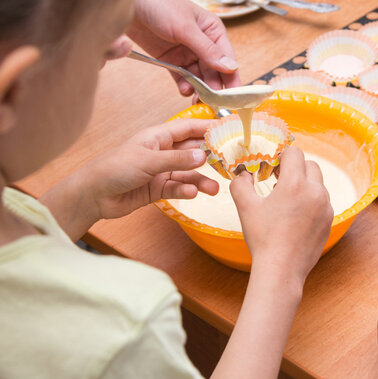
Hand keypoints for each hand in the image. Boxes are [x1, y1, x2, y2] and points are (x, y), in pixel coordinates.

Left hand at [41, 119, 218, 240]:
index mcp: (158, 137)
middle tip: (230, 163)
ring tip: (214, 189)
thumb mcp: (148, 161)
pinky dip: (185, 191)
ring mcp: (161, 171)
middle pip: (192, 151)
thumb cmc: (114, 168)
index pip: (188, 128)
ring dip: (201, 180)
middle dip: (210, 157)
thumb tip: (203, 155)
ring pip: (188, 174)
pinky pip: (178, 188)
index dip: (207, 128)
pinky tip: (191, 194)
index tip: (228, 131)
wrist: (93, 195)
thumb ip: (177, 159)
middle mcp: (162, 152)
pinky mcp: (158, 189)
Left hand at [128, 0, 240, 92]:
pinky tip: (185, 90)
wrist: (129, 4)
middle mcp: (203, 44)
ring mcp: (187, 53)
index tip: (233, 97)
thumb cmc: (159, 4)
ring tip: (197, 99)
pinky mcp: (172, 60)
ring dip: (199, 90)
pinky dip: (185, 86)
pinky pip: (182, 78)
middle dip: (214, 88)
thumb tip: (231, 68)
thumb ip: (208, 50)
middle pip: (214, 72)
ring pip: (199, 77)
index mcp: (213, 31)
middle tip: (213, 103)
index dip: (232, 78)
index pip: (228, 59)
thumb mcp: (186, 28)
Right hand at [229, 147, 333, 283]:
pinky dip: (311, 201)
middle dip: (294, 169)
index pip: (294, 153)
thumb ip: (241, 183)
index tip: (272, 168)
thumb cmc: (263, 238)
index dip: (281, 157)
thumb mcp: (245, 207)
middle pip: (310, 165)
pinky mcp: (329, 220)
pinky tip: (295, 216)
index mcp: (295, 184)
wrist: (281, 269)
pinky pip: (322, 201)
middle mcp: (315, 192)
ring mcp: (326, 207)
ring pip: (318, 183)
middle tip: (278, 182)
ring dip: (304, 185)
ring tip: (286, 201)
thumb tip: (243, 173)